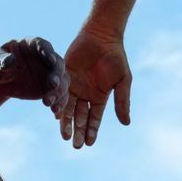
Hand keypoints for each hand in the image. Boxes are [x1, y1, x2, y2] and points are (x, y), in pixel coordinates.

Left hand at [0, 38, 68, 112]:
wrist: (0, 82)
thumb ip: (2, 60)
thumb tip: (11, 61)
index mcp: (31, 45)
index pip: (43, 45)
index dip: (48, 52)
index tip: (51, 60)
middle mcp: (45, 57)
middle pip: (58, 64)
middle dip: (57, 74)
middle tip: (53, 84)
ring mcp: (50, 73)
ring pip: (62, 81)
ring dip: (59, 92)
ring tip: (47, 102)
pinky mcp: (51, 88)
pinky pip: (60, 95)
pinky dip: (60, 102)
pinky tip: (54, 110)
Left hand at [61, 26, 131, 148]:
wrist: (101, 35)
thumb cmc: (115, 57)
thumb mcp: (122, 81)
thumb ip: (122, 102)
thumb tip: (126, 124)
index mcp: (99, 98)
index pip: (94, 119)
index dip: (92, 131)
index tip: (89, 144)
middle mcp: (85, 95)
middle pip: (80, 117)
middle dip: (78, 131)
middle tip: (75, 145)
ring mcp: (74, 86)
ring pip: (68, 108)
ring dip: (66, 122)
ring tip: (64, 135)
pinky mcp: (64, 76)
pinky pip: (60, 92)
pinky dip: (58, 103)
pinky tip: (56, 114)